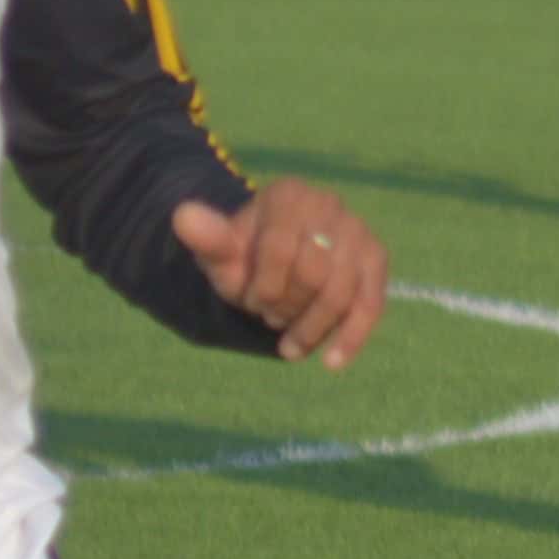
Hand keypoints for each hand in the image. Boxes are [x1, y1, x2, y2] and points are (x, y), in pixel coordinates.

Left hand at [172, 181, 387, 368]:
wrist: (274, 266)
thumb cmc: (245, 260)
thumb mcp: (220, 254)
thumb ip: (206, 239)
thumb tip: (182, 216)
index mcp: (288, 195)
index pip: (279, 250)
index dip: (263, 287)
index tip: (251, 301)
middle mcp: (328, 204)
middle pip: (313, 274)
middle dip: (286, 307)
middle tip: (270, 317)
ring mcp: (358, 230)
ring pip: (341, 294)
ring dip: (311, 328)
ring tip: (290, 344)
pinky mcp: (376, 259)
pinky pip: (370, 303)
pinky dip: (351, 337)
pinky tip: (330, 363)